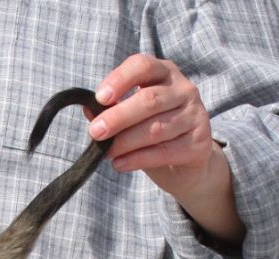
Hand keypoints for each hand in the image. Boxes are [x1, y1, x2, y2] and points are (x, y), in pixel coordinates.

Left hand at [88, 54, 245, 247]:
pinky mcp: (199, 143)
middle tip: (95, 132)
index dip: (120, 79)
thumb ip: (110, 110)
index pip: (143, 65)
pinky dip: (137, 159)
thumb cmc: (148, 130)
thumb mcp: (128, 117)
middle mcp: (183, 89)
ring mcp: (195, 115)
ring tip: (106, 153)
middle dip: (118, 117)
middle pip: (149, 100)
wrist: (184, 161)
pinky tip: (119, 164)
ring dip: (125, 142)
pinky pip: (165, 151)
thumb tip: (87, 108)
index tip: (100, 98)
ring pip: (156, 128)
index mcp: (163, 74)